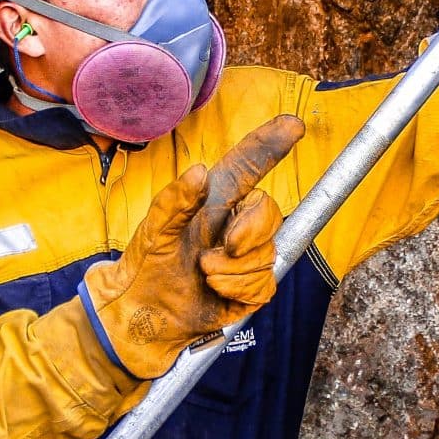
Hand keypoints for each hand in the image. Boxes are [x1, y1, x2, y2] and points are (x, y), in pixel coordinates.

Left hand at [83, 115, 303, 376]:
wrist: (144, 314)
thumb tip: (200, 172)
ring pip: (267, 252)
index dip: (270, 145)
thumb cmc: (146, 265)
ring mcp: (245, 256)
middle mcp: (234, 224)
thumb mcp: (152, 230)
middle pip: (270, 211)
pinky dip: (237, 288)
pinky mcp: (252, 286)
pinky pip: (264, 282)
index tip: (293, 125)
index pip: (247, 166)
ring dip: (232, 268)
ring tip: (203, 273)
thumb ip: (174, 200)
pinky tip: (215, 289)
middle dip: (250, 231)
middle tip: (219, 248)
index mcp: (213, 201)